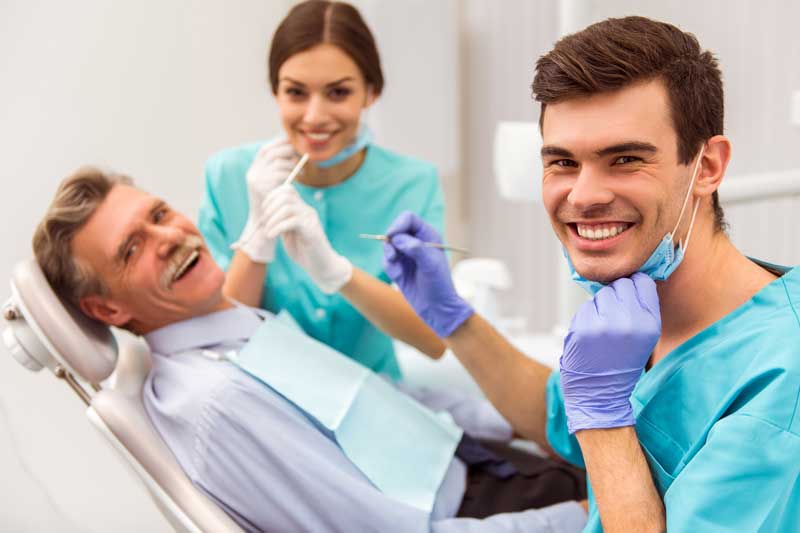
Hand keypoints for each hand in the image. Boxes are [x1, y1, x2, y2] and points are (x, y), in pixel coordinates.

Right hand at [231, 139, 297, 262]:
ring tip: (300, 168)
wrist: (265, 226)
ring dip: (291, 162)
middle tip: (299, 152)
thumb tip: (292, 153)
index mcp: (254, 171)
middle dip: (285, 149)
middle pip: (270, 152)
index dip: (277, 143)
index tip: (291, 141)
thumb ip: (279, 171)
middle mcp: (252, 173)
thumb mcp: (275, 186)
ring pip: (277, 161)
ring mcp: (255, 179)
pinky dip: (291, 173)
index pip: (264, 150)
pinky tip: (299, 178)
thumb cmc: (275, 207)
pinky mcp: (261, 186)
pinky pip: (280, 173)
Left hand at [261, 185, 352, 293]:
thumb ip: (280, 222)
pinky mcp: (312, 231)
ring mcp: (310, 219)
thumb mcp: (287, 233)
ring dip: (272, 219)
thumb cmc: (303, 251)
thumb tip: (264, 214)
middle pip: (286, 195)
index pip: (287, 190)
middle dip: (270, 207)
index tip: (264, 212)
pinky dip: (277, 227)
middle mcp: (307, 211)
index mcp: (302, 209)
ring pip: (288, 207)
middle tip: (265, 222)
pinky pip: (292, 221)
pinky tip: (272, 236)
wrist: (321, 266)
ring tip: (268, 232)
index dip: (272, 196)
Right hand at [382, 212, 472, 336]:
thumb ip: (416, 248)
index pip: (409, 219)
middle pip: (395, 230)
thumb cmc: (439, 285)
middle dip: (391, 241)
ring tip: (397, 269)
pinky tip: (398, 276)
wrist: (436, 307)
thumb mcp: (431, 264)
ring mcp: (406, 254)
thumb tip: (398, 239)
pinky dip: (389, 266)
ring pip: (388, 245)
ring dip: (389, 255)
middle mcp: (416, 242)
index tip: (392, 236)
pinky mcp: (399, 267)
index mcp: (428, 236)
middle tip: (393, 256)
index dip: (398, 224)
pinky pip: (386, 260)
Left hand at [560, 273, 660, 433]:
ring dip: (600, 307)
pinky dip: (586, 317)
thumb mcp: (645, 336)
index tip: (629, 298)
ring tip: (603, 331)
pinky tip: (591, 336)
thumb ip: (641, 307)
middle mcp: (629, 321)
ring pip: (601, 294)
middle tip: (614, 319)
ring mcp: (604, 324)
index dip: (634, 287)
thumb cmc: (622, 363)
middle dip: (616, 297)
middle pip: (620, 284)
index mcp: (650, 323)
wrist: (600, 393)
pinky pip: (585, 307)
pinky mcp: (583, 327)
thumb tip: (630, 276)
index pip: (642, 281)